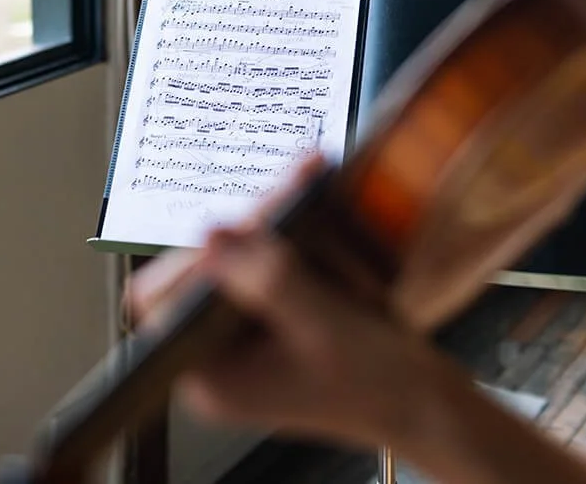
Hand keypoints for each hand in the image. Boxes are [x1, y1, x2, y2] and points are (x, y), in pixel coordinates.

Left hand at [125, 156, 451, 450]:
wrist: (422, 401)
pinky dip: (287, 231)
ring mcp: (239, 337)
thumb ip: (267, 278)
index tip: (245, 226)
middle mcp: (215, 359)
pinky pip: (259, 261)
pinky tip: (313, 200)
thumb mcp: (323, 325)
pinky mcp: (265, 317)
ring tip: (307, 183)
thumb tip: (213, 236)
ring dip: (271, 220)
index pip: (162, 302)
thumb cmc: (379, 381)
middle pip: (200, 269)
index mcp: (212, 379)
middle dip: (246, 227)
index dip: (197, 258)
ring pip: (231, 256)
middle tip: (292, 188)